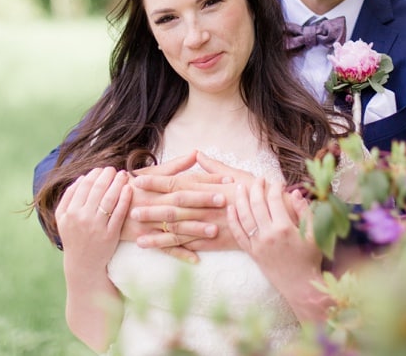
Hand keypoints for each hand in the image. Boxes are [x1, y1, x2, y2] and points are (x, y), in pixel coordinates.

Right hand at [55, 167, 131, 273]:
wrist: (83, 264)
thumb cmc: (74, 237)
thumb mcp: (62, 219)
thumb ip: (67, 197)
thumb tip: (81, 178)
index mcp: (70, 212)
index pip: (84, 185)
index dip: (94, 174)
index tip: (101, 170)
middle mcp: (82, 218)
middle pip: (97, 189)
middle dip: (107, 175)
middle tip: (114, 169)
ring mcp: (97, 226)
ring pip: (109, 198)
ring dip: (117, 183)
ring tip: (123, 175)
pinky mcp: (110, 235)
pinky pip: (119, 212)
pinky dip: (124, 199)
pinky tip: (128, 189)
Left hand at [129, 152, 261, 253]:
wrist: (275, 214)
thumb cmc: (256, 192)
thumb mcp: (236, 174)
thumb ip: (213, 167)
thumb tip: (198, 154)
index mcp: (207, 188)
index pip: (176, 183)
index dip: (155, 181)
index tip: (137, 179)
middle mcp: (205, 207)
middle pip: (172, 207)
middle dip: (150, 207)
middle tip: (130, 207)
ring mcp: (209, 225)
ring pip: (177, 229)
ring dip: (156, 232)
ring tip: (137, 235)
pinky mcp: (214, 242)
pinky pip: (190, 245)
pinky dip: (173, 248)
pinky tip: (160, 251)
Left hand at [227, 177, 329, 321]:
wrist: (300, 285)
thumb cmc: (310, 259)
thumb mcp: (313, 234)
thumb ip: (305, 212)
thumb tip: (295, 193)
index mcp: (284, 228)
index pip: (275, 200)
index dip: (275, 187)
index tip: (277, 182)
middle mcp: (268, 235)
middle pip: (256, 204)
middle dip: (256, 188)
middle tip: (258, 179)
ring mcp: (257, 244)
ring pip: (244, 217)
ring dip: (240, 199)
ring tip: (240, 187)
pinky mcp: (251, 252)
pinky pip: (238, 234)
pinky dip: (232, 220)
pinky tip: (230, 208)